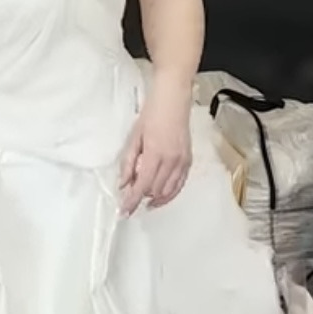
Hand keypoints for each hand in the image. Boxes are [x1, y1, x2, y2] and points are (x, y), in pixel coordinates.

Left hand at [118, 78, 191, 215]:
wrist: (173, 101)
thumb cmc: (151, 115)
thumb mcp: (134, 139)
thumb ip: (128, 163)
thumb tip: (124, 184)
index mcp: (155, 155)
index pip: (142, 186)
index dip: (132, 201)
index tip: (124, 212)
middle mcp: (171, 161)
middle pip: (155, 191)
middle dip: (141, 198)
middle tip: (130, 200)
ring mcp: (182, 161)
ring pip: (169, 191)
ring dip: (156, 199)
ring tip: (144, 201)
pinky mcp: (189, 160)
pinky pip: (180, 184)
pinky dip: (170, 192)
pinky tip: (161, 194)